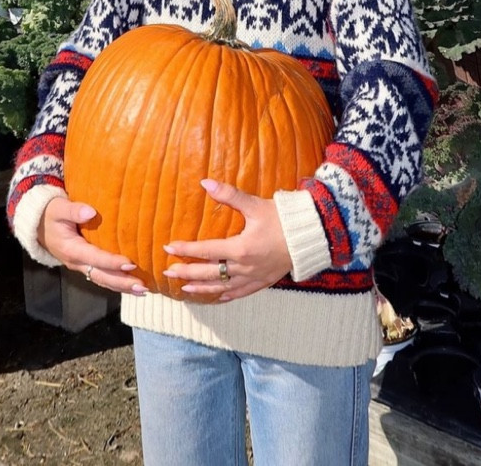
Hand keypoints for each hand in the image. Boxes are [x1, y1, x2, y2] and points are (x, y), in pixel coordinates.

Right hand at [37, 195, 147, 294]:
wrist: (39, 225)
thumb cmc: (51, 214)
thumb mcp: (58, 209)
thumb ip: (73, 210)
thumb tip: (90, 212)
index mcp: (71, 249)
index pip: (95, 258)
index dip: (112, 262)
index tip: (130, 264)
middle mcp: (77, 262)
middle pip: (101, 276)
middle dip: (122, 282)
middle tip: (142, 287)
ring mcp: (81, 266)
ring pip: (103, 280)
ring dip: (122, 287)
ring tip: (143, 291)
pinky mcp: (85, 265)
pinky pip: (102, 277)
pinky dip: (117, 283)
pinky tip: (132, 286)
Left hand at [162, 179, 292, 301]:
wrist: (312, 236)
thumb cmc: (283, 219)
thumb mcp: (255, 205)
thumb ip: (229, 195)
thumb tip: (205, 183)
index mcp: (240, 249)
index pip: (206, 251)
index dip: (186, 250)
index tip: (169, 247)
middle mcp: (244, 267)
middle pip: (209, 273)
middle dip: (187, 273)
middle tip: (168, 273)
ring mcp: (253, 278)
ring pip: (222, 287)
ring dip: (202, 288)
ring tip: (184, 290)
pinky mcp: (263, 282)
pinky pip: (240, 293)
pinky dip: (226, 295)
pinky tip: (218, 297)